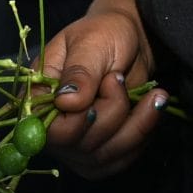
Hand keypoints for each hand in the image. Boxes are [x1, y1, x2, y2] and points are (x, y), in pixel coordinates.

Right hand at [40, 0, 162, 178]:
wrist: (130, 39)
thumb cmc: (104, 33)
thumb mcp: (91, 43)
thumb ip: (79, 72)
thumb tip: (66, 102)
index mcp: (39, 96)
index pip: (46, 129)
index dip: (76, 121)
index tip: (106, 88)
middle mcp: (52, 126)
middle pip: (78, 145)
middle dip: (112, 113)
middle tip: (119, 77)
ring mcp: (76, 143)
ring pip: (104, 156)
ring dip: (134, 125)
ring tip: (152, 93)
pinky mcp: (101, 152)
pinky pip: (121, 159)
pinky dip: (142, 133)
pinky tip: (154, 106)